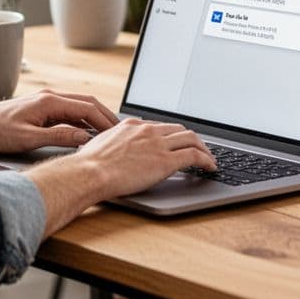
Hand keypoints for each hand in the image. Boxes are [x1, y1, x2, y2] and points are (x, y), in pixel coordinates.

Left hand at [0, 89, 118, 153]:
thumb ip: (59, 137)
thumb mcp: (29, 139)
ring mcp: (47, 101)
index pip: (87, 108)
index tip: (117, 133)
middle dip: (105, 116)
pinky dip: (83, 120)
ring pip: (80, 106)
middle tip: (120, 132)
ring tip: (109, 133)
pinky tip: (88, 132)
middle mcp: (51, 97)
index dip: (104, 121)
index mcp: (50, 102)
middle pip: (88, 103)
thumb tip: (84, 138)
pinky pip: (70, 112)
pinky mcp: (43, 108)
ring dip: (95, 118)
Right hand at [25, 118, 216, 234]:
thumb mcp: (100, 146)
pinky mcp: (166, 160)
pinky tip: (210, 167)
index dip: (172, 135)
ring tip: (208, 158)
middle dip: (191, 139)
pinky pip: (194, 156)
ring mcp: (158, 144)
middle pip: (179, 129)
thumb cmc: (89, 165)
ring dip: (203, 148)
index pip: (159, 126)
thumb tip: (110, 153)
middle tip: (198, 149)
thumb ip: (112, 145)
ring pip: (191, 138)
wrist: (90, 172)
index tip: (176, 143)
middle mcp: (147, 130)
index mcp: (132, 126)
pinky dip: (206, 160)